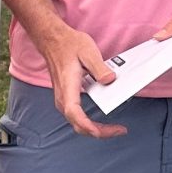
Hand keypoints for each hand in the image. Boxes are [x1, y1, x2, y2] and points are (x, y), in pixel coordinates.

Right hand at [38, 20, 126, 140]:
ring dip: (95, 129)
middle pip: (78, 125)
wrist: (52, 40)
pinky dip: (90, 123)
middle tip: (119, 130)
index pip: (75, 114)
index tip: (103, 131)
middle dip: (99, 132)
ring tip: (114, 128)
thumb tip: (110, 80)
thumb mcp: (88, 51)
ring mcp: (63, 99)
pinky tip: (102, 120)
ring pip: (77, 123)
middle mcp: (63, 98)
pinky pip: (77, 117)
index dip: (89, 126)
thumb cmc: (68, 45)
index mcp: (67, 87)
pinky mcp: (66, 98)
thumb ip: (100, 68)